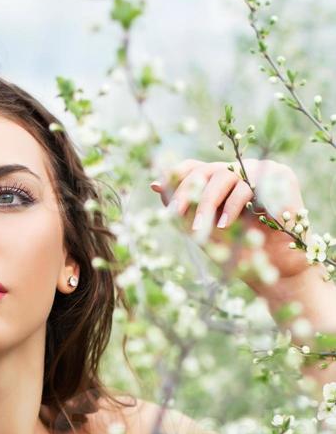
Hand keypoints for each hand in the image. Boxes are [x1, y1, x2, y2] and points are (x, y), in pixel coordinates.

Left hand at [150, 158, 311, 290]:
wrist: (273, 266)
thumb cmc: (237, 249)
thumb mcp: (201, 230)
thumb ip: (181, 209)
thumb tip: (155, 185)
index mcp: (217, 182)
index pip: (193, 167)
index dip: (175, 176)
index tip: (158, 189)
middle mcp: (237, 172)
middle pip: (205, 170)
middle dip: (187, 193)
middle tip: (174, 215)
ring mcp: (257, 171)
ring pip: (223, 175)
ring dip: (207, 204)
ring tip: (200, 230)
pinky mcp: (278, 175)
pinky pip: (247, 184)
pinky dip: (233, 205)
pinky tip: (225, 224)